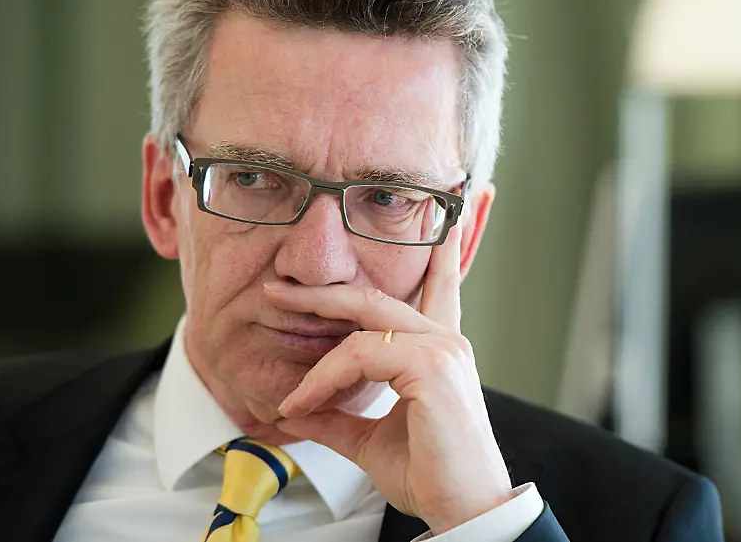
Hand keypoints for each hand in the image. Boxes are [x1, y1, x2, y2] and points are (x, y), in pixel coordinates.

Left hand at [268, 226, 513, 534]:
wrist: (462, 511)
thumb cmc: (430, 475)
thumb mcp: (370, 440)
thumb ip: (336, 418)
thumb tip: (295, 409)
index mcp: (439, 351)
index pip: (436, 289)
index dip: (436, 257)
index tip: (430, 230)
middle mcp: (445, 341)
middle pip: (374, 299)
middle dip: (323, 291)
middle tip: (278, 289)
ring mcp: (441, 349)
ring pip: (362, 323)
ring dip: (314, 344)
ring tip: (283, 369)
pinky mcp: (431, 367)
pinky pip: (359, 355)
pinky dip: (324, 377)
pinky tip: (304, 402)